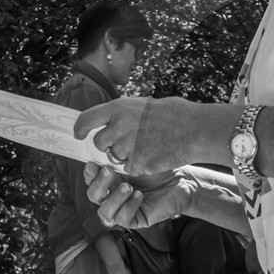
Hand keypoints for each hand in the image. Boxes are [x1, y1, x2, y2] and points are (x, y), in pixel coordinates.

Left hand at [75, 97, 230, 174]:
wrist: (194, 129)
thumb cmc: (173, 114)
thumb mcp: (142, 105)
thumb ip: (123, 114)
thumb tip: (109, 120)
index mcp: (118, 108)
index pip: (86, 119)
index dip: (80, 129)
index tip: (79, 135)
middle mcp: (118, 126)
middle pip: (99, 144)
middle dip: (107, 147)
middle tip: (124, 144)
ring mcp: (127, 146)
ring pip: (115, 158)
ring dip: (126, 156)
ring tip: (147, 147)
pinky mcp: (137, 163)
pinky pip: (130, 169)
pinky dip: (139, 166)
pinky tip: (154, 156)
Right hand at [85, 164, 187, 229]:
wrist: (182, 180)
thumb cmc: (160, 166)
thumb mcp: (138, 157)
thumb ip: (119, 156)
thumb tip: (103, 149)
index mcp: (110, 180)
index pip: (91, 180)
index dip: (88, 174)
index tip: (93, 163)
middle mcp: (113, 196)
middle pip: (92, 196)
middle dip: (98, 184)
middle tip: (110, 170)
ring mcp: (123, 209)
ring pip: (104, 212)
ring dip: (113, 198)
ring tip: (128, 186)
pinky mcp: (136, 220)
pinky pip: (123, 219)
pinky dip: (129, 206)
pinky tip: (139, 195)